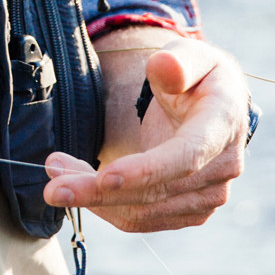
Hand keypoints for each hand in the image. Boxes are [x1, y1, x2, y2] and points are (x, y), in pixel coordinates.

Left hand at [42, 32, 248, 232]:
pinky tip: (80, 187)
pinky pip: (141, 219)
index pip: (185, 157)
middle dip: (98, 190)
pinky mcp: (190, 212)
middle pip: (154, 192)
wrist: (217, 108)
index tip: (103, 176)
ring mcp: (208, 196)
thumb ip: (179, 60)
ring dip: (95, 200)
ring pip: (142, 212)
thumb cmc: (198, 77)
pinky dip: (106, 208)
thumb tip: (164, 66)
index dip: (145, 171)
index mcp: (222, 126)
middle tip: (52, 179)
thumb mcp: (192, 56)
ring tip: (57, 176)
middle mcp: (222, 169)